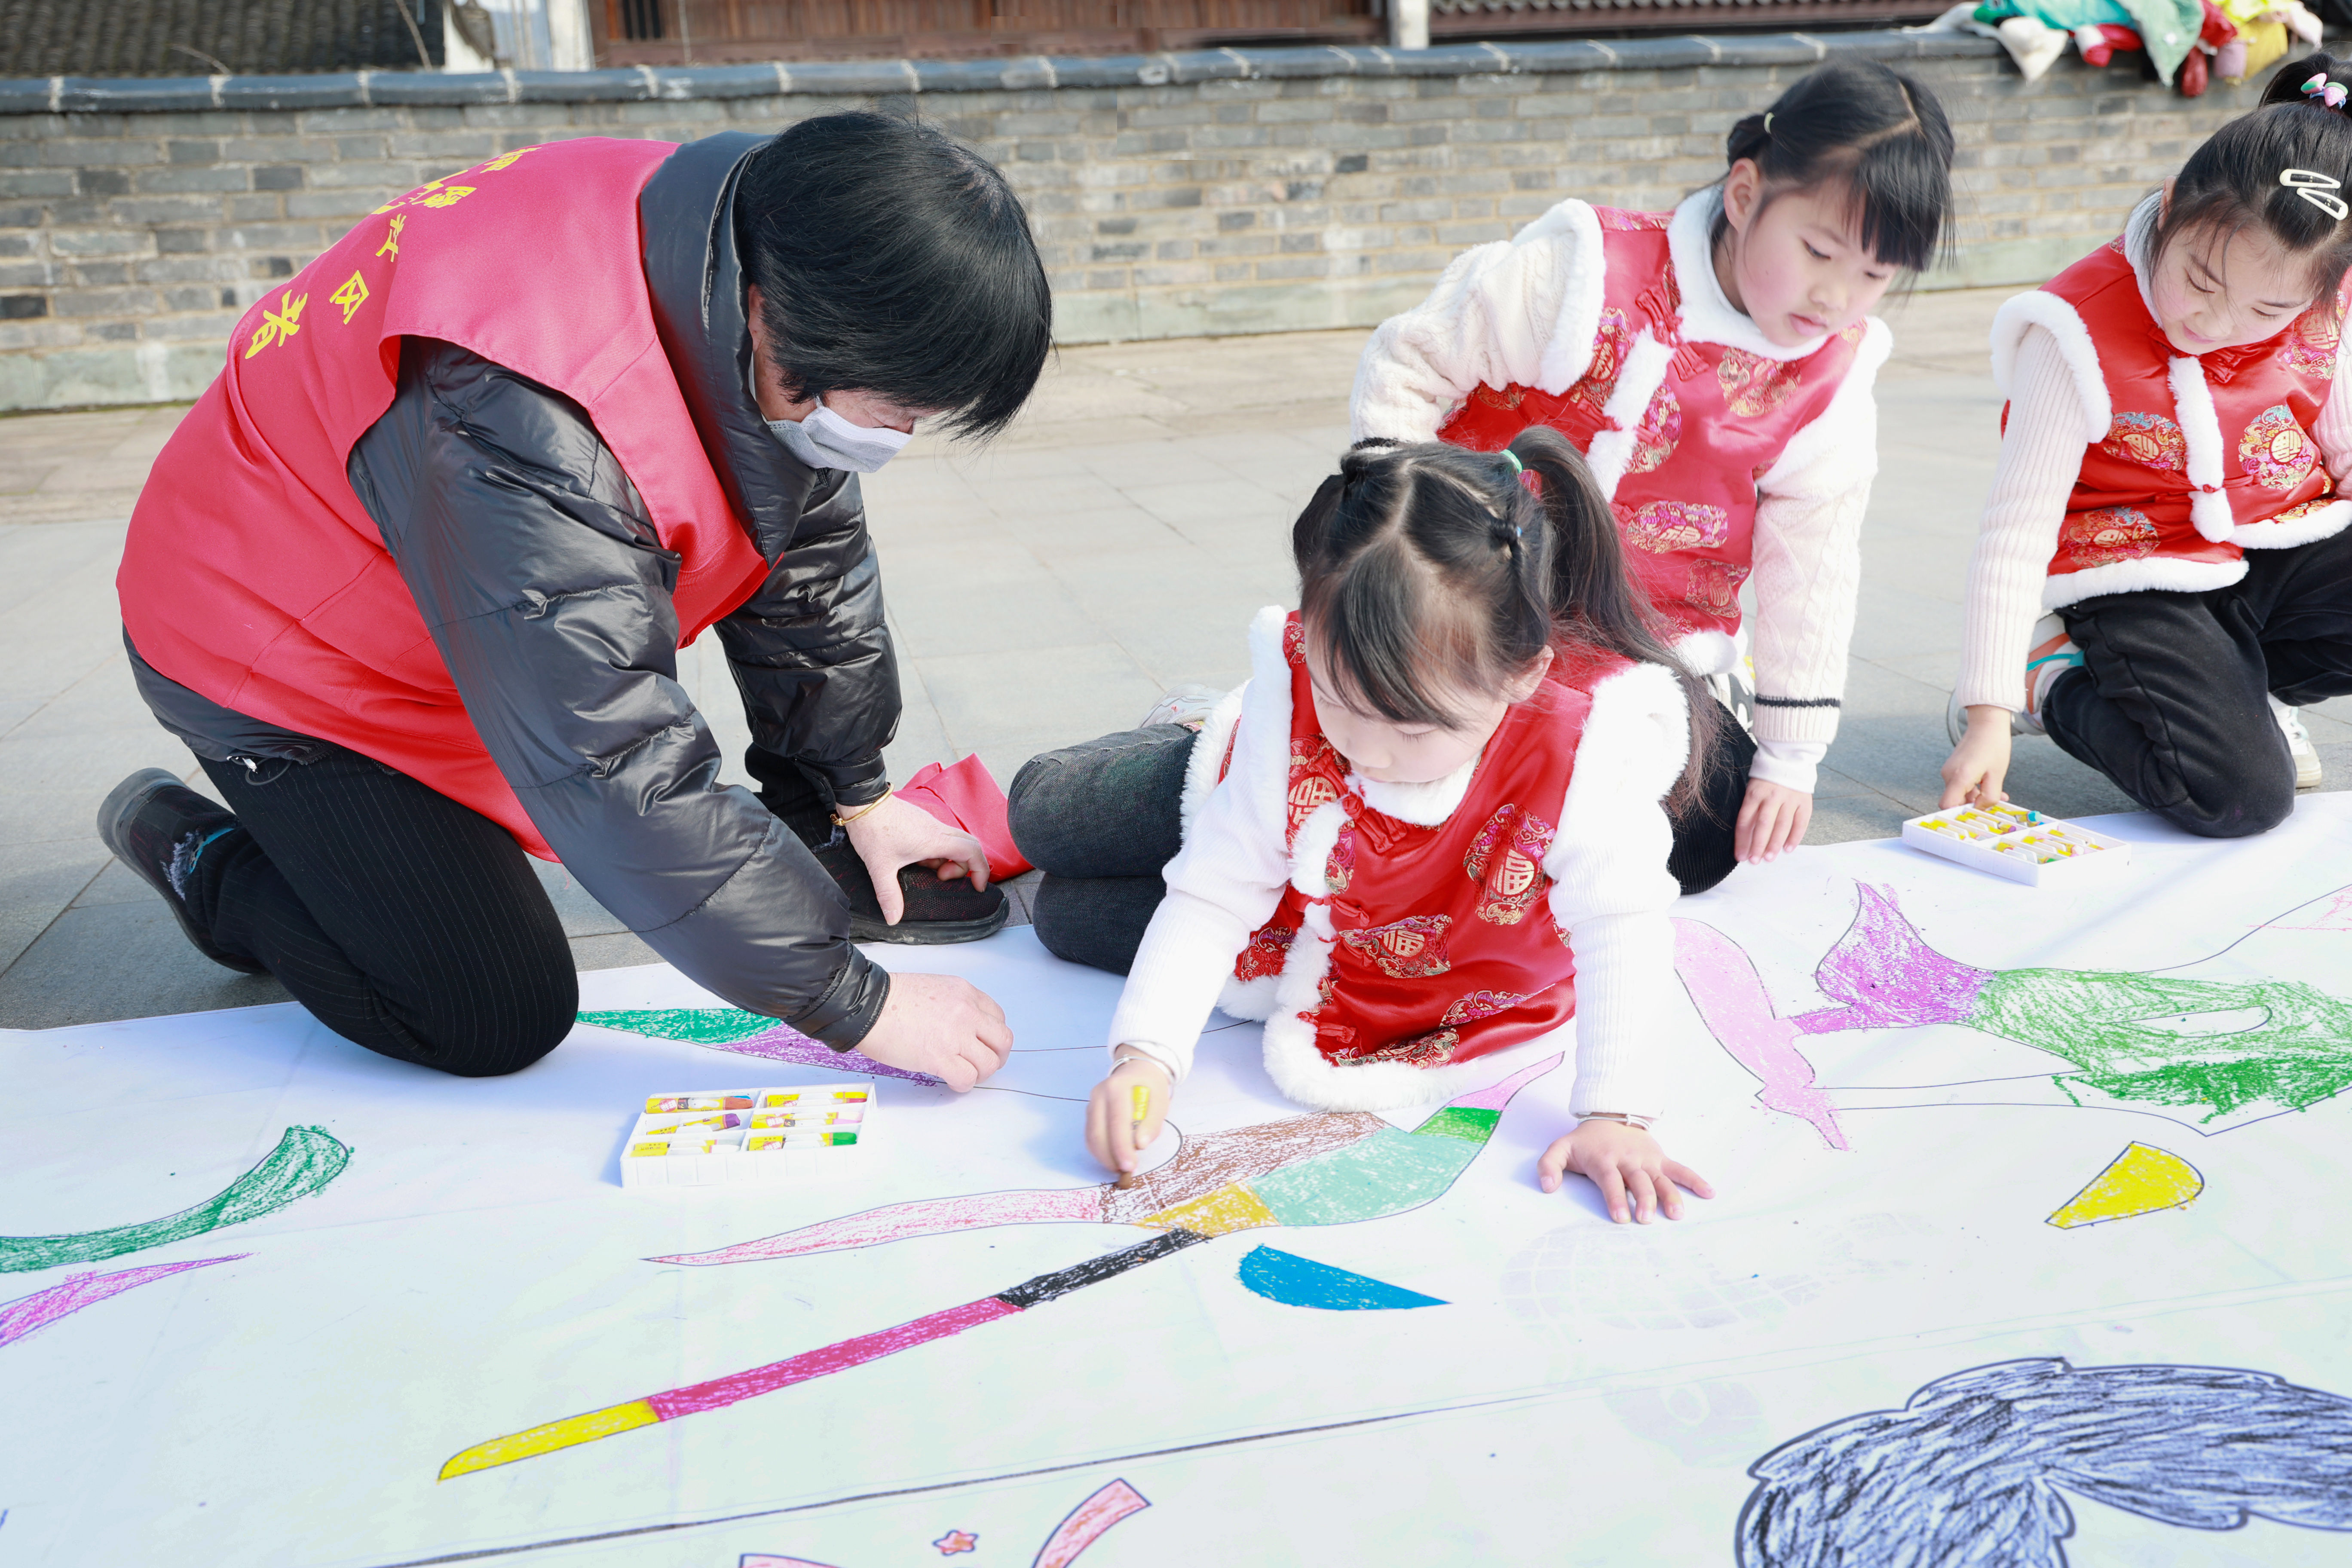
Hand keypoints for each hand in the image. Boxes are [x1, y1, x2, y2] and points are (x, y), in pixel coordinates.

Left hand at [843, 794, 988, 925]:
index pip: (973, 851)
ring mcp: (929, 824)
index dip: (981, 870)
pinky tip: (916, 859)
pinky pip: (940, 838)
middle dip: (965, 868)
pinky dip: (937, 852)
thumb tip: (893, 918)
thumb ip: (889, 895)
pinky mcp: (921, 822)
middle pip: (969, 847)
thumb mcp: (880, 867)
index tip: (977, 886)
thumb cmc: (872, 828)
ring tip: (925, 870)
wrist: (862, 802)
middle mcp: (937, 830)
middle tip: (944, 880)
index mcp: (934, 840)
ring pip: (954, 842)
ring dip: (948, 860)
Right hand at [854, 972, 1011, 1090]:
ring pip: (989, 1063)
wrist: (866, 1005)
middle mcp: (966, 1012)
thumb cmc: (889, 998)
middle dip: (996, 1056)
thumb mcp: (933, 988)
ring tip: (963, 1073)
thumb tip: (962, 1029)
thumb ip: (954, 1005)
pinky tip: (950, 1081)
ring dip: (979, 1073)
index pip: (997, 1017)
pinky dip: (962, 1084)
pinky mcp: (940, 1057)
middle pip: (1003, 1041)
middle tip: (982, 1063)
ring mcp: (955, 1035)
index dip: (992, 1035)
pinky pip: (967, 1078)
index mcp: (964, 993)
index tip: (983, 1044)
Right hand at [1084, 1055, 1172, 1175]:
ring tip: (1119, 1167)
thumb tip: (1140, 1145)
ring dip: (1104, 1156)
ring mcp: (1091, 1103)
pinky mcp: (1089, 1112)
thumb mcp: (1160, 1100)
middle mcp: (1099, 1094)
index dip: (1121, 1146)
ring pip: (1091, 1136)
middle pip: (1098, 1131)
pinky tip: (1112, 1158)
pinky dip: (1100, 1151)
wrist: (1137, 1070)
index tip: (1129, 1165)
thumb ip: (1152, 1122)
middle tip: (1124, 1171)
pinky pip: (1091, 1136)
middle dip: (1110, 1156)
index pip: (1116, 1121)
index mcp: (1117, 1087)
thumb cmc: (1150, 1086)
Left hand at [1537, 1119, 1714, 1223]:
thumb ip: (1549, 1165)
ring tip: (1676, 1214)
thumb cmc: (1585, 1142)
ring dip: (1670, 1195)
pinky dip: (1694, 1180)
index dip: (1615, 1198)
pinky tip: (1708, 1192)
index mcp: (1604, 1159)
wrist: (1608, 1115)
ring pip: (1660, 1179)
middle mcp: (1628, 1159)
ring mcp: (1646, 1159)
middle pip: (1638, 1182)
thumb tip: (1547, 1186)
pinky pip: (1679, 1169)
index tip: (1620, 1218)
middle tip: (1646, 1220)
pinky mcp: (1660, 1158)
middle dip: (1643, 1200)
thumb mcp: (1560, 1148)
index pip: (1610, 1180)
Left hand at [1735, 778, 1811, 863]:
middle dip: (1758, 845)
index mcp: (1754, 794)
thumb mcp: (1752, 791)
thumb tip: (1746, 840)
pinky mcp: (1804, 801)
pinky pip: (1800, 822)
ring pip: (1782, 825)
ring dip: (1775, 844)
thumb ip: (1750, 812)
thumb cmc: (1766, 781)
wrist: (1789, 759)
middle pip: (1763, 824)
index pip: (1745, 820)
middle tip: (1754, 861)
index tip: (1740, 856)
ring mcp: (1789, 798)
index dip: (1742, 840)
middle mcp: (1772, 796)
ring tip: (1769, 858)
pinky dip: (1795, 837)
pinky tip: (1788, 849)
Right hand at [1938, 707, 2013, 809]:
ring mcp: (1949, 770)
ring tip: (1996, 792)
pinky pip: (1960, 784)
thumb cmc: (1993, 745)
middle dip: (1972, 805)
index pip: (1946, 805)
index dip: (1958, 813)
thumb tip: (1980, 808)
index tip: (1973, 815)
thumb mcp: (1997, 775)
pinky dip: (1973, 788)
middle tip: (1992, 805)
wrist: (1986, 723)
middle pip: (1954, 800)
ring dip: (1975, 796)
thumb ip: (1989, 796)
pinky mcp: (1953, 768)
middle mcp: (1949, 774)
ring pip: (1959, 793)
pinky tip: (1987, 784)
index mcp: (1959, 776)